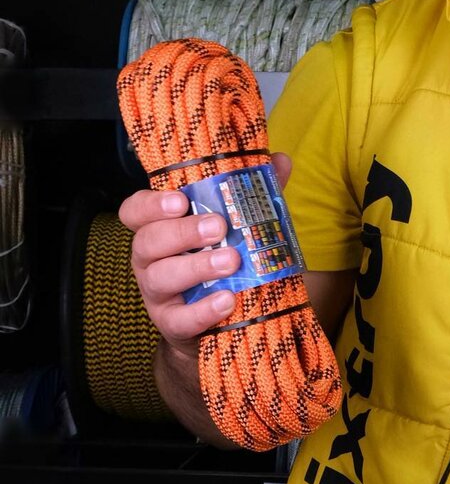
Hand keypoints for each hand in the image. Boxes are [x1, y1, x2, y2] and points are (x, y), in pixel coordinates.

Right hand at [118, 152, 291, 353]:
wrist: (220, 322)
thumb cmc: (222, 261)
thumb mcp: (237, 226)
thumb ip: (253, 194)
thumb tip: (279, 159)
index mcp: (160, 228)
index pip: (135, 210)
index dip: (150, 204)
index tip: (179, 199)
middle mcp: (150, 258)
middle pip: (148, 240)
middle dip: (182, 232)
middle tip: (218, 226)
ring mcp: (157, 292)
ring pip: (160, 277)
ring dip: (195, 267)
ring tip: (230, 261)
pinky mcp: (171, 323)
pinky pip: (179, 319)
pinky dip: (203, 310)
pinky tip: (227, 300)